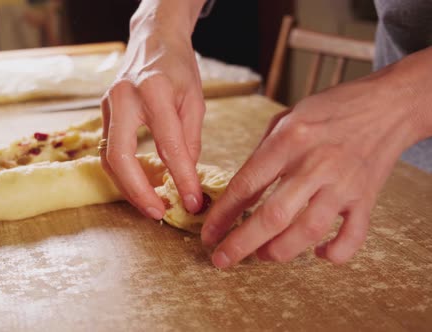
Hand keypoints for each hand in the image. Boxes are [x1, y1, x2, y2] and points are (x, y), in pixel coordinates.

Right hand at [100, 0, 206, 219]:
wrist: (152, 40)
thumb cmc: (177, 68)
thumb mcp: (195, 100)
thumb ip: (190, 139)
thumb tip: (185, 177)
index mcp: (153, 91)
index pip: (168, 145)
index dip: (182, 178)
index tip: (194, 201)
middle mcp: (123, 98)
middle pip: (120, 156)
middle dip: (138, 191)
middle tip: (158, 213)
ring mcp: (107, 105)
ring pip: (108, 158)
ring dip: (127, 187)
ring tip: (150, 205)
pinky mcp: (102, 113)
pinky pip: (108, 151)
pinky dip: (122, 173)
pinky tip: (138, 186)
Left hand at [201, 60, 429, 266]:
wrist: (387, 104)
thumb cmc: (330, 108)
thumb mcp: (287, 118)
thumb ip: (262, 154)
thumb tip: (240, 192)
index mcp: (289, 141)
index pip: (247, 185)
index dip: (222, 214)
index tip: (208, 233)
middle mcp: (315, 165)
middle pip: (273, 216)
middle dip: (241, 243)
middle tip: (222, 259)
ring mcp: (343, 184)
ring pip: (308, 231)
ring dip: (279, 251)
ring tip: (261, 256)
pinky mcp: (367, 198)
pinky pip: (352, 236)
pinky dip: (334, 253)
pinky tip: (318, 254)